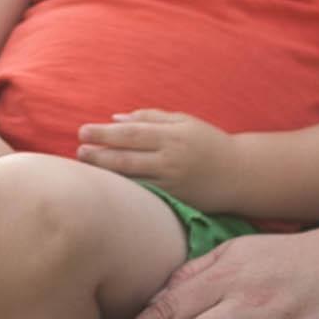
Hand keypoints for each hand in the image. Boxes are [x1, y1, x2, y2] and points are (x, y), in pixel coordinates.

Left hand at [74, 109, 231, 201]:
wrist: (240, 174)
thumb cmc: (208, 142)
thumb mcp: (184, 122)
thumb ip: (150, 117)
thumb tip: (116, 119)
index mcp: (173, 136)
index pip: (131, 134)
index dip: (104, 133)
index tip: (83, 131)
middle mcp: (171, 160)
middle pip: (126, 158)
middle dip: (98, 155)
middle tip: (78, 150)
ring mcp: (172, 183)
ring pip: (131, 180)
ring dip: (105, 173)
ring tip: (85, 165)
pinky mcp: (175, 201)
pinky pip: (144, 195)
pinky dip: (124, 190)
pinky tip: (107, 185)